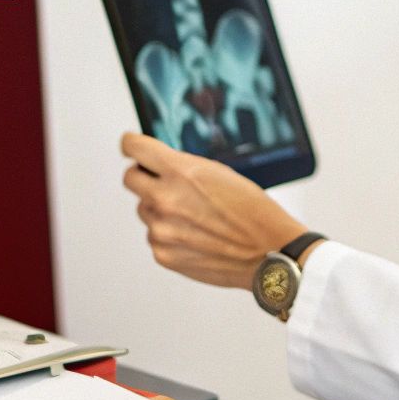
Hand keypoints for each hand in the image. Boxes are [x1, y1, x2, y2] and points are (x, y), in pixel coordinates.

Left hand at [120, 132, 306, 287]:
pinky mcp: (163, 254)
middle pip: (130, 178)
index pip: (134, 148)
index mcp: (181, 172)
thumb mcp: (219, 173)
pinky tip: (195, 236)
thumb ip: (182, 167)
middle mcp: (165, 199)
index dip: (131, 145)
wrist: (268, 252)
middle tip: (160, 181)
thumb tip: (155, 166)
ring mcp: (161, 229)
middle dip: (143, 176)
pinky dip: (168, 234)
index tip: (130, 146)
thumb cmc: (251, 211)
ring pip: (144, 209)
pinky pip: (154, 236)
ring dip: (159, 208)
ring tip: (193, 216)